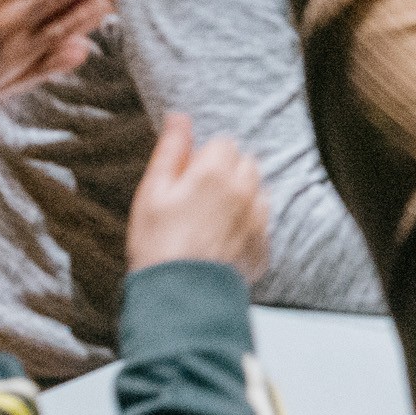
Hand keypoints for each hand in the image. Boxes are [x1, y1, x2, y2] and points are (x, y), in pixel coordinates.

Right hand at [127, 116, 269, 280]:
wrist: (177, 297)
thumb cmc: (157, 242)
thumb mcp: (152, 191)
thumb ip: (171, 150)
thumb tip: (179, 117)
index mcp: (217, 172)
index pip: (224, 143)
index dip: (204, 159)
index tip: (187, 179)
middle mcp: (245, 191)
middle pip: (246, 164)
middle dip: (227, 173)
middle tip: (198, 199)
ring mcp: (258, 220)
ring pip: (258, 192)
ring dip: (241, 197)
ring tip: (211, 221)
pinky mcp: (262, 248)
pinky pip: (261, 225)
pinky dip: (247, 227)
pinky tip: (222, 242)